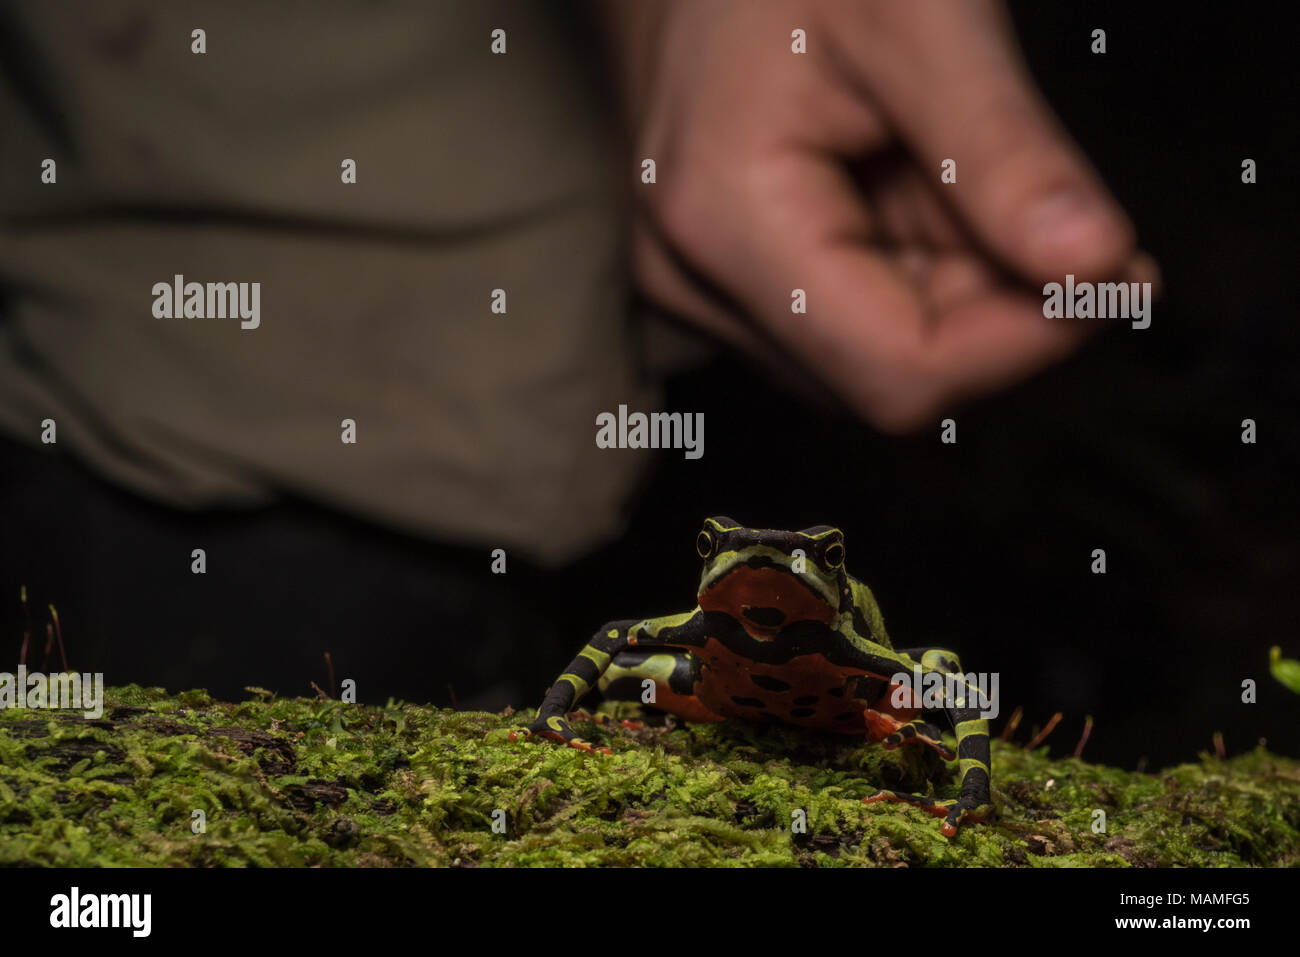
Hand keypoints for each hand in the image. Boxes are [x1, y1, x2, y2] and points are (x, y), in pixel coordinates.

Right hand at [608, 0, 1156, 429]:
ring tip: (953, 163)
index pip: (897, 371)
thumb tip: (1094, 269)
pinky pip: (849, 320)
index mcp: (724, 220)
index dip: (1024, 342)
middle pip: (890, 372)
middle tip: (1053, 201)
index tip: (1116, 271)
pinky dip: (917, 268)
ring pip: (876, 354)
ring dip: (957, 282)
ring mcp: (703, 285)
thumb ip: (1004, 153)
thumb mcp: (921, 16)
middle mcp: (695, 279)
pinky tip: (913, 184)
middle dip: (993, 303)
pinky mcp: (726, 281)